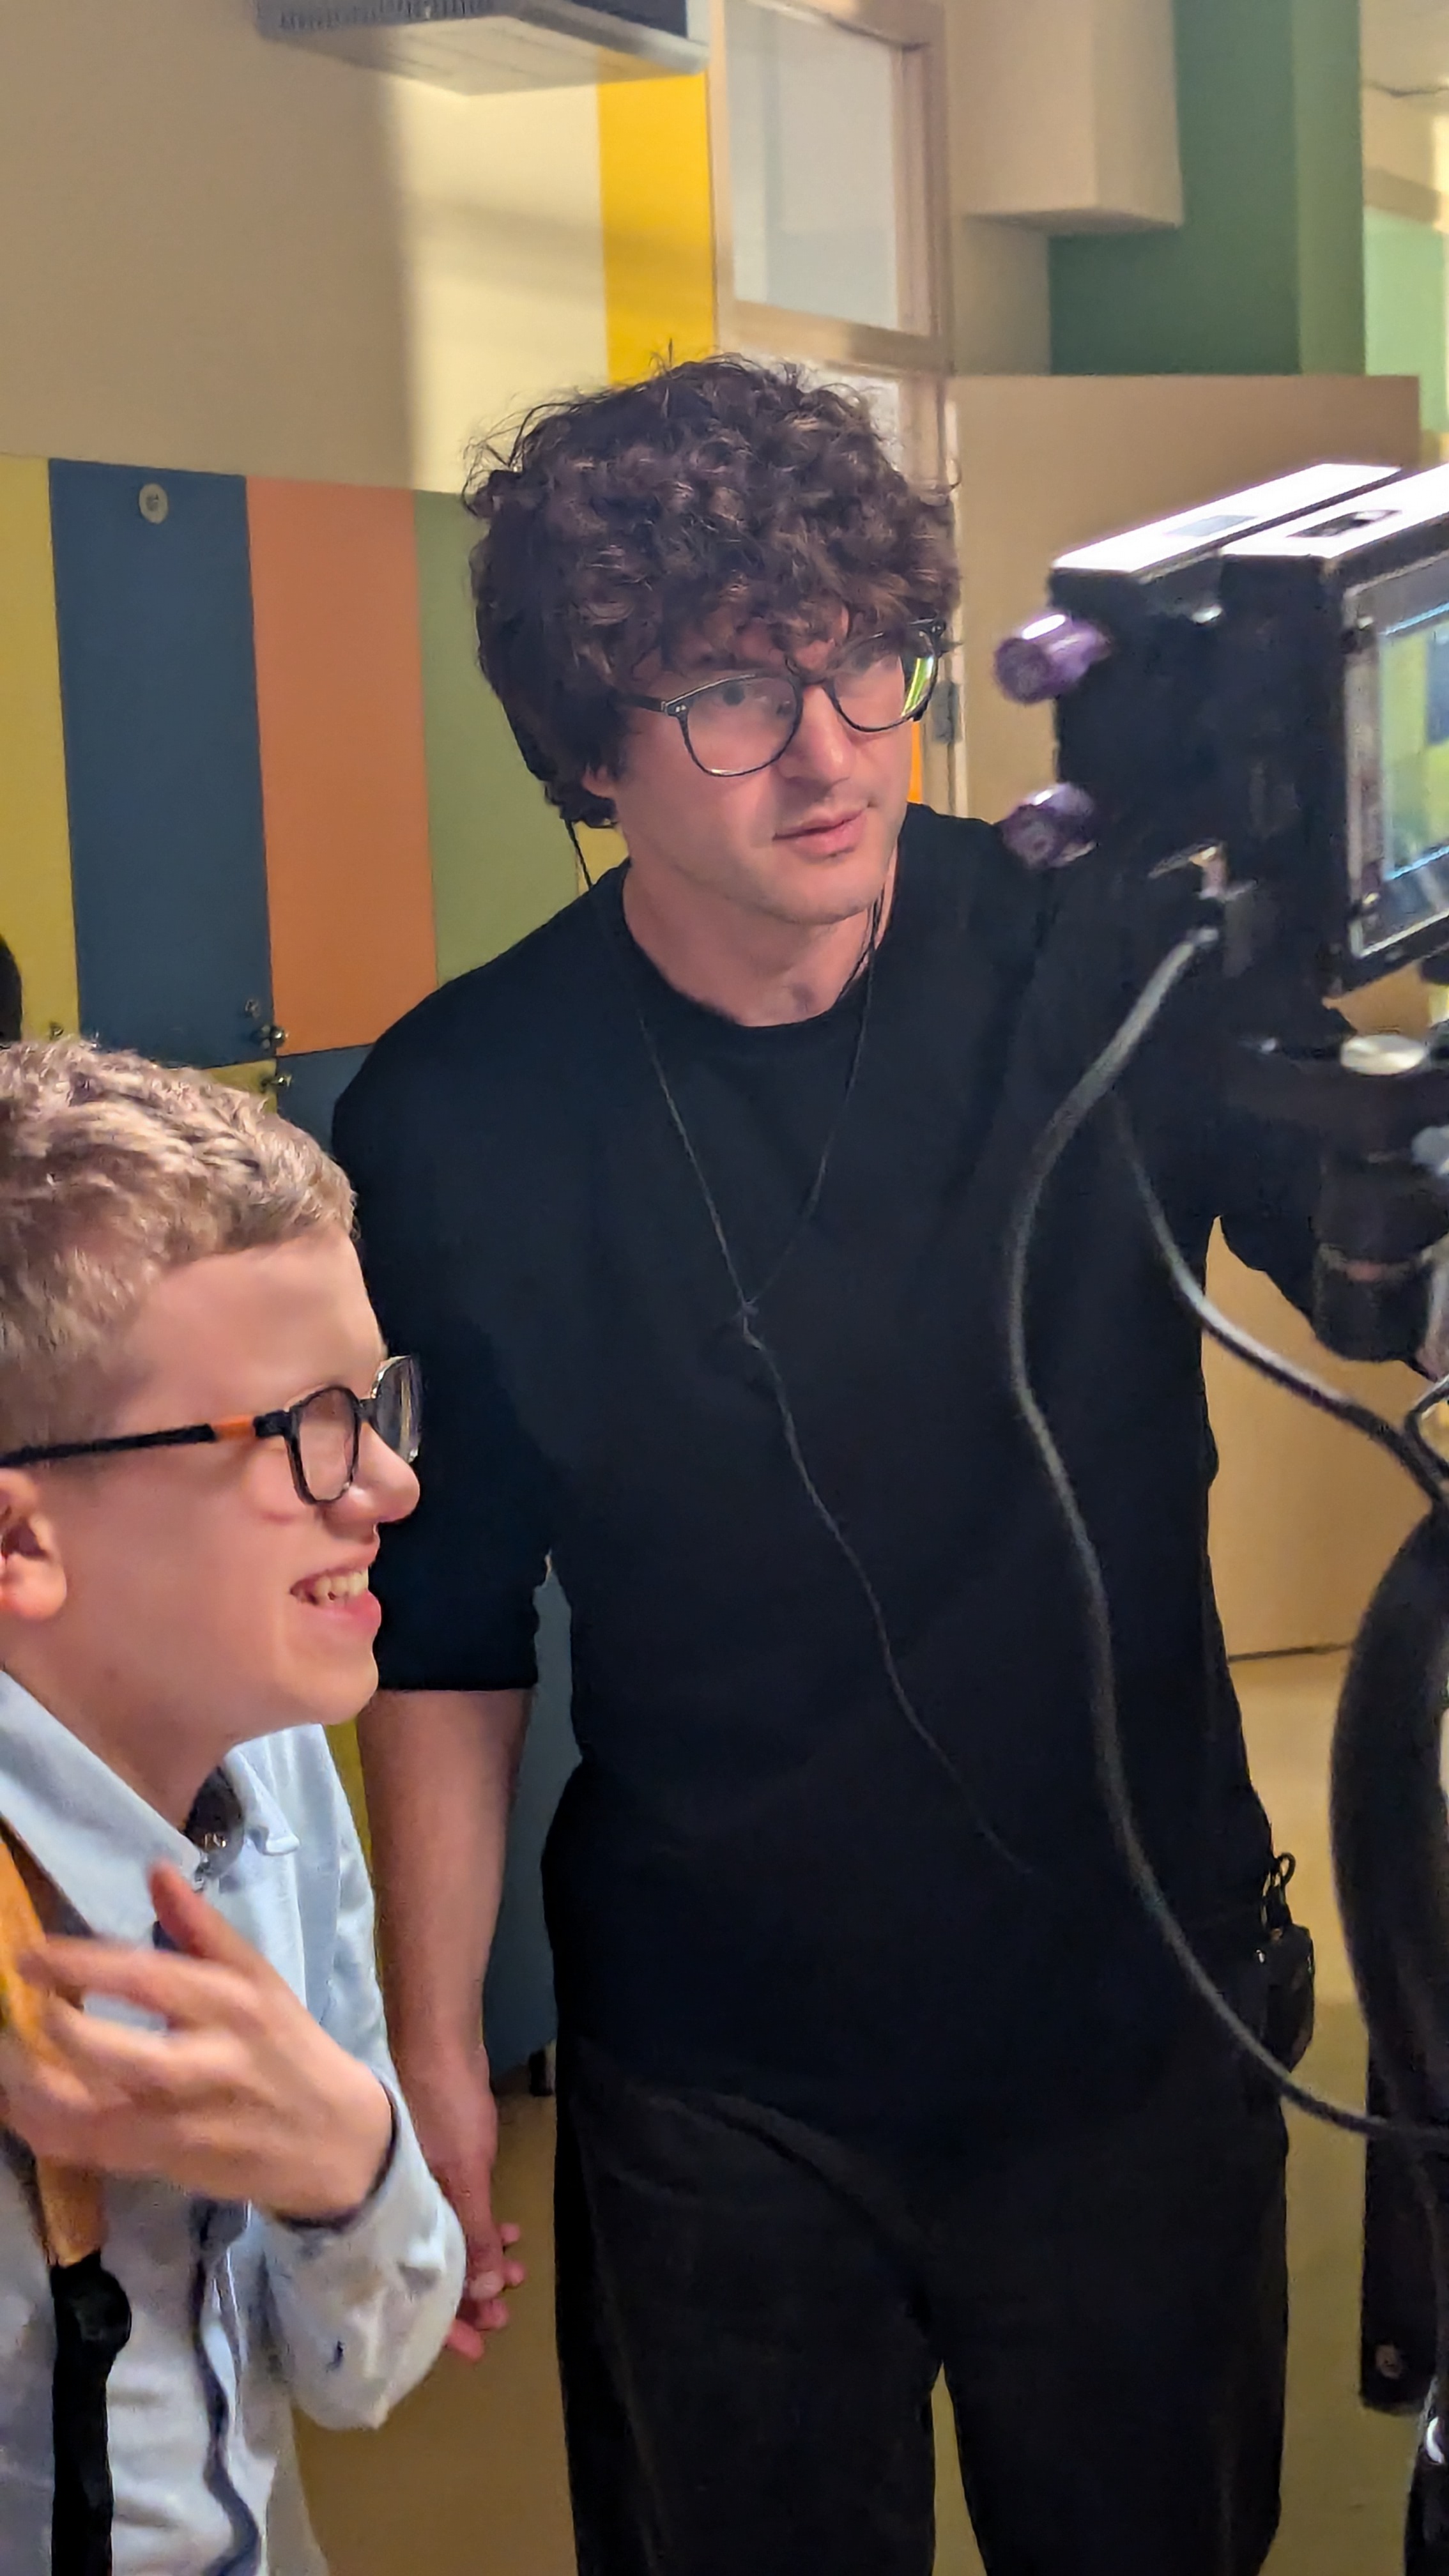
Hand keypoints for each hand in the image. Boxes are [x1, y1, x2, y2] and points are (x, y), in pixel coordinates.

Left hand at [0, 1864, 393, 2221]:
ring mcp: (190, 2122)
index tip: (28, 1954)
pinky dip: (51, 2135)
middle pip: (126, 2055)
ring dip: (39, 2093)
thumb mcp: (259, 1979)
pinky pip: (99, 2155)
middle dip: (60, 2033)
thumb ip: (202, 1928)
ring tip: (2, 2063)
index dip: (83, 1966)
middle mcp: (211, 2063)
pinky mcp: (173, 2165)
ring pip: (102, 2115)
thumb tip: (156, 1870)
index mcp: (233, 2004)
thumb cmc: (287, 2047)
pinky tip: (19, 2110)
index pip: (150, 1978)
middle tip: (13, 2010)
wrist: (335, 2140)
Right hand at [394, 2038, 523, 2359]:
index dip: (445, 2324)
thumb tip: (487, 2292)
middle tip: (502, 2317)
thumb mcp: (466, 2173)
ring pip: (444, 2243)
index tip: (476, 2350)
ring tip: (513, 2276)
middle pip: (430, 2271)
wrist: (437, 2040)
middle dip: (467, 2298)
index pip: (416, 2290)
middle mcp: (401, 2209)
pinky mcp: (432, 2166)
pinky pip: (453, 2213)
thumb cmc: (445, 2105)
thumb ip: (474, 2230)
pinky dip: (479, 2228)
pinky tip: (508, 2233)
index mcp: (398, 2216)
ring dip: (478, 2263)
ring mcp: (416, 2187)